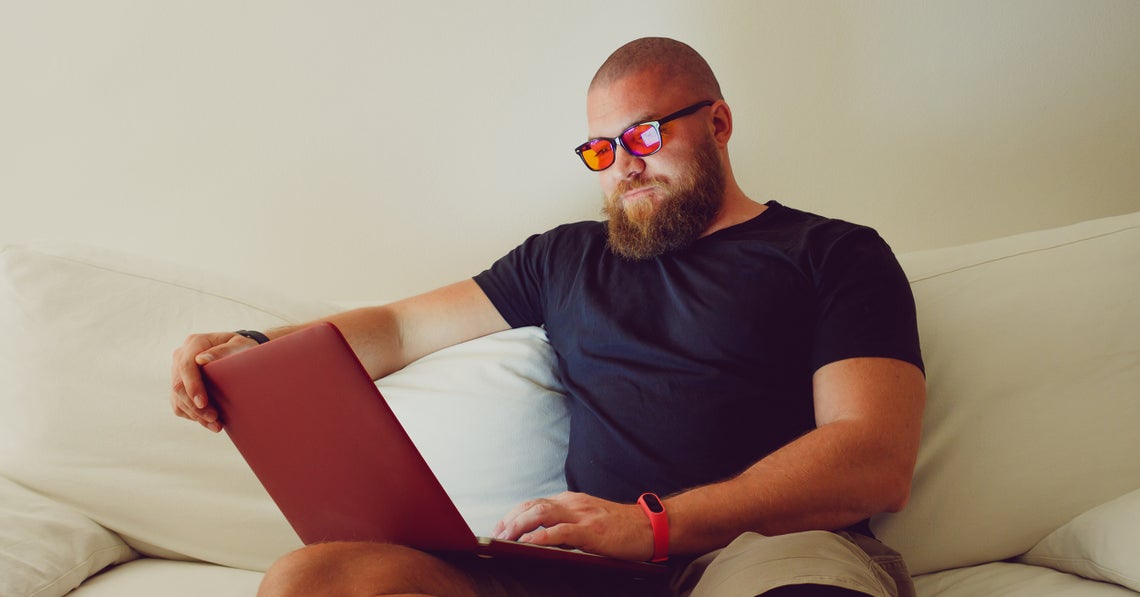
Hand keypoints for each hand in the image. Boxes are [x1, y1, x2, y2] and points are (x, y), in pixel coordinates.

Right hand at [170, 332, 258, 432]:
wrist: (239, 353)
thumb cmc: (241, 348)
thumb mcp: (239, 345)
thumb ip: (223, 351)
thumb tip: (201, 360)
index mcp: (194, 343)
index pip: (186, 366)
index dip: (192, 386)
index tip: (203, 403)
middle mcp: (181, 356)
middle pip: (179, 386)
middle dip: (195, 406)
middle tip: (215, 419)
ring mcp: (178, 372)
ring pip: (178, 398)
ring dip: (195, 415)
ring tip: (216, 425)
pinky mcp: (180, 386)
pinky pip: (179, 405)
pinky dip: (193, 416)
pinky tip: (208, 422)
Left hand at [491, 492, 654, 561]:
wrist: (650, 527)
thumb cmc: (621, 528)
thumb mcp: (590, 519)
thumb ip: (568, 524)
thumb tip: (541, 537)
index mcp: (571, 501)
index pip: (534, 503)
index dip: (514, 514)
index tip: (499, 528)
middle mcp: (573, 504)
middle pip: (533, 506)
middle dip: (510, 520)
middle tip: (495, 536)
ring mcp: (582, 516)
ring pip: (542, 513)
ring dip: (520, 526)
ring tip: (505, 538)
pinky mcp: (592, 531)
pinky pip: (563, 531)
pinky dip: (543, 536)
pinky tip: (530, 543)